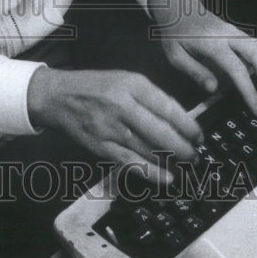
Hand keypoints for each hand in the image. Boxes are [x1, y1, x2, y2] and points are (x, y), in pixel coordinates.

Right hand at [26, 66, 202, 184]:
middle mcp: (121, 105)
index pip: (168, 108)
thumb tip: (180, 120)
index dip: (188, 126)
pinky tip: (167, 178)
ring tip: (185, 164)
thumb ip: (150, 97)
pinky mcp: (101, 146)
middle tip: (195, 155)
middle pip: (162, 132)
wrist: (57, 97)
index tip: (199, 136)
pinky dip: (152, 173)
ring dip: (172, 161)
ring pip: (149, 150)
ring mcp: (110, 128)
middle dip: (184, 148)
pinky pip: (131, 163)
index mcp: (131, 85)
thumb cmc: (94, 87)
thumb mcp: (124, 79)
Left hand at [149, 0, 256, 117]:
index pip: (237, 69)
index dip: (250, 91)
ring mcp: (241, 35)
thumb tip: (213, 88)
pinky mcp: (245, 36)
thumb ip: (194, 71)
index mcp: (213, 44)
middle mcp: (231, 38)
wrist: (180, 9)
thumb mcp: (175, 55)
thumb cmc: (176, 34)